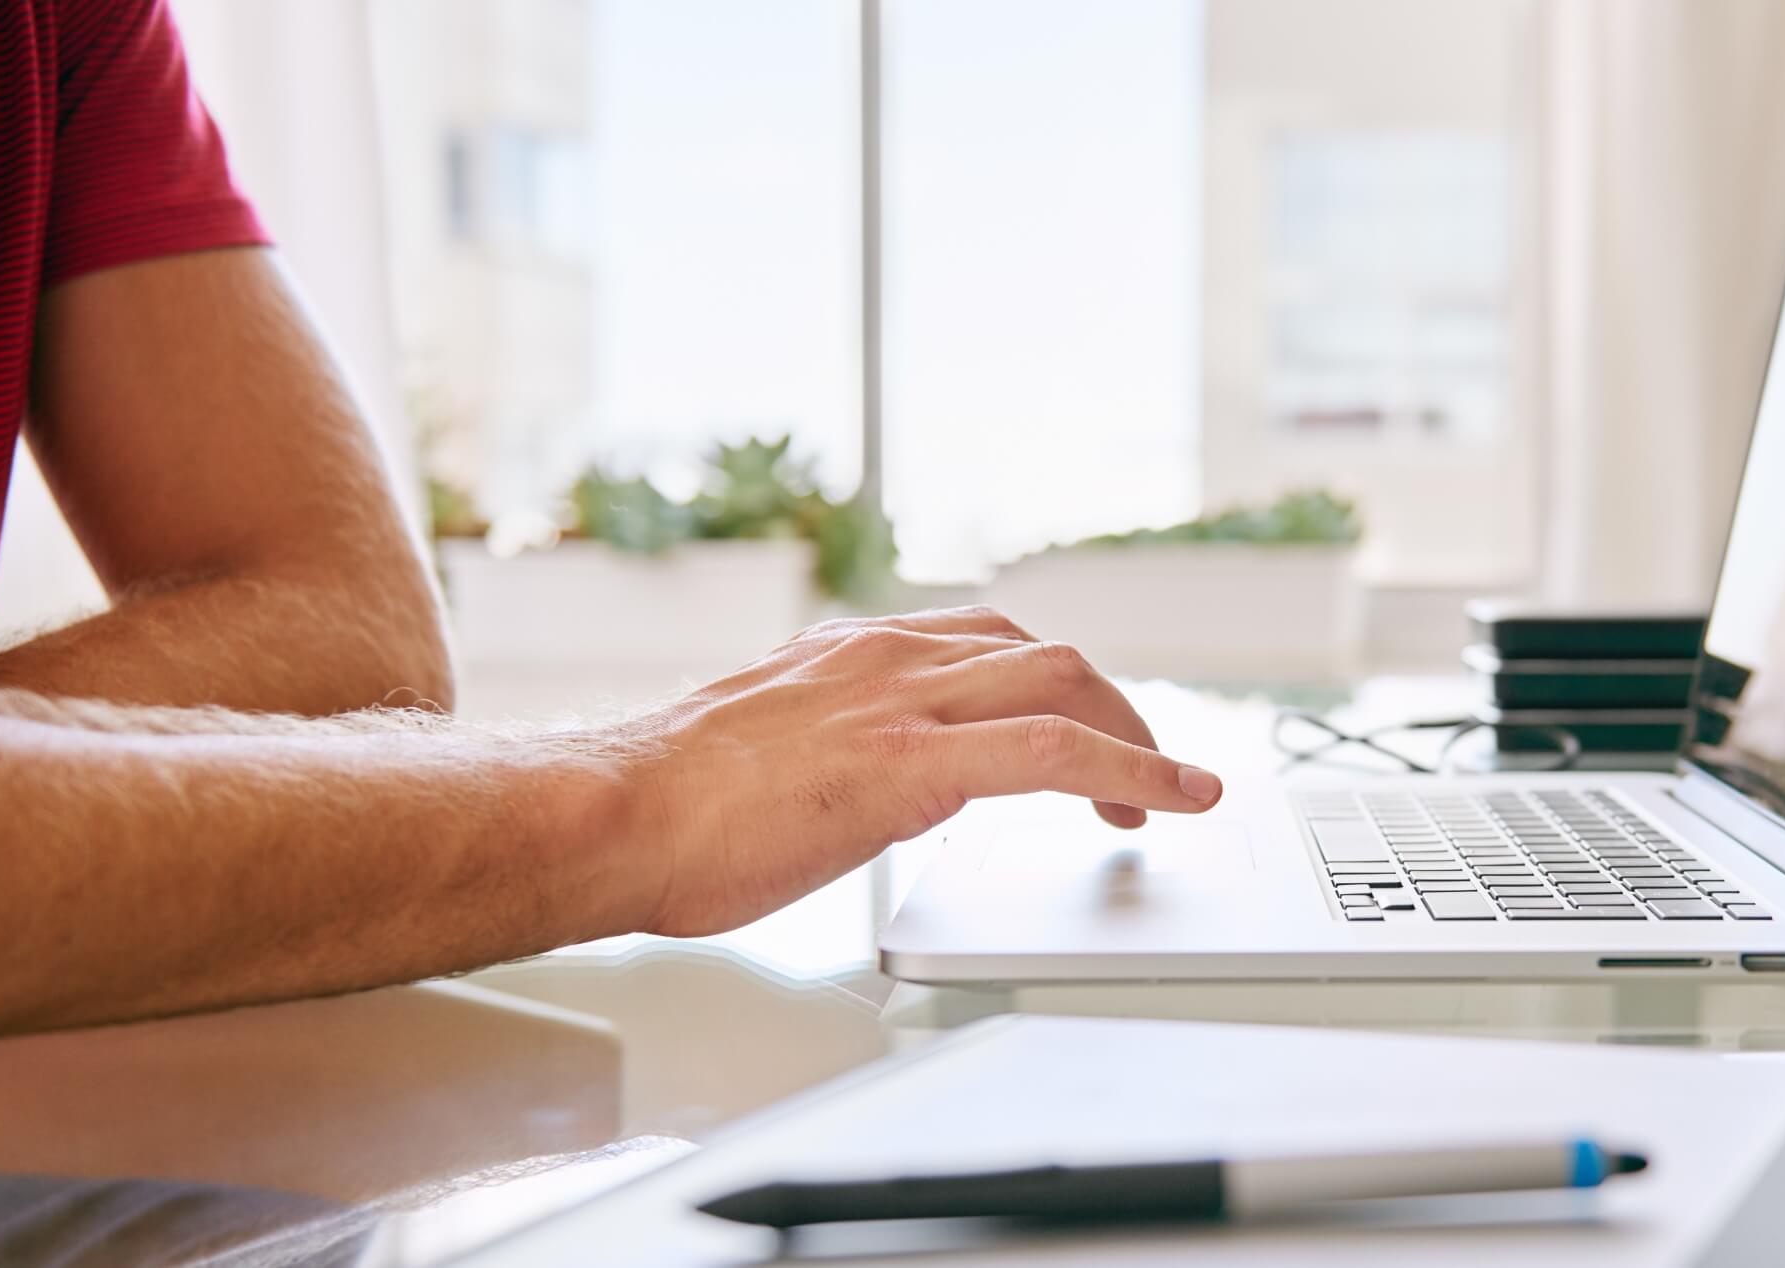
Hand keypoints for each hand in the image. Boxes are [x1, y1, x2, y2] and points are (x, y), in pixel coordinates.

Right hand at [614, 607, 1222, 935]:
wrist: (612, 816)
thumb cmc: (663, 806)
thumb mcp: (761, 751)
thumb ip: (821, 745)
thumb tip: (847, 784)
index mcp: (848, 653)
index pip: (983, 640)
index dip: (1048, 683)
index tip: (1079, 722)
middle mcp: (884, 656)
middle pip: (1042, 655)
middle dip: (1109, 710)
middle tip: (1137, 776)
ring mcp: (902, 701)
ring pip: (1063, 685)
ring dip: (1134, 739)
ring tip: (1167, 797)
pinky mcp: (913, 761)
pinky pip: (1056, 754)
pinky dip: (1134, 772)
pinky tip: (1173, 802)